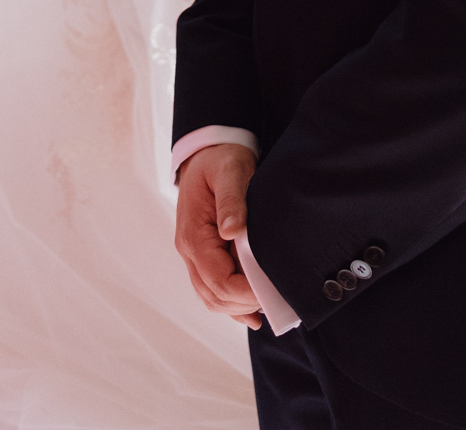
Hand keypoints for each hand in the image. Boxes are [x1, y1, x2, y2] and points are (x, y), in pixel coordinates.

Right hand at [174, 143, 262, 328]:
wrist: (208, 152)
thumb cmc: (220, 160)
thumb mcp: (230, 171)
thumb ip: (231, 201)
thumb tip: (232, 231)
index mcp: (193, 234)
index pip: (218, 280)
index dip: (245, 292)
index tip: (271, 289)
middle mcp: (188, 249)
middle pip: (214, 296)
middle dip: (245, 303)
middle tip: (276, 298)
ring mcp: (193, 254)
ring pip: (212, 297)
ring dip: (238, 306)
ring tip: (268, 305)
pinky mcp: (203, 254)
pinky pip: (213, 288)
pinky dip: (231, 304)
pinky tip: (252, 313)